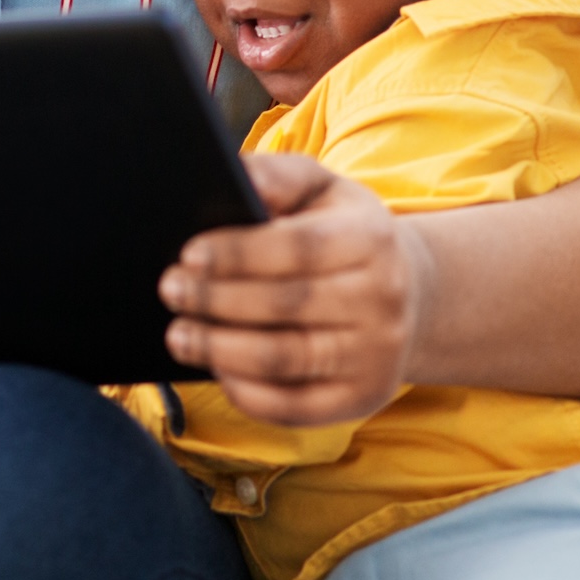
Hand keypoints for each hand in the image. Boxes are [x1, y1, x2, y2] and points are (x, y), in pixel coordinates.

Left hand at [158, 153, 433, 424]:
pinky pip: (293, 407)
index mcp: (370, 238)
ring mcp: (375, 355)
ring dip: (221, 350)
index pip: (299, 248)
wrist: (408, 295)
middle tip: (170, 290)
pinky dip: (247, 392)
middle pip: (287, 304)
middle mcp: (382, 298)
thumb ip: (279, 176)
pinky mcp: (360, 399)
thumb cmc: (342, 234)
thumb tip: (236, 172)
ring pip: (285, 359)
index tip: (188, 254)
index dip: (240, 253)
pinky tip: (215, 369)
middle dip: (218, 300)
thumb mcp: (322, 190)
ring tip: (178, 334)